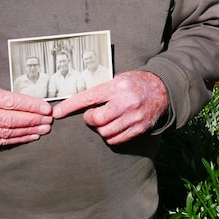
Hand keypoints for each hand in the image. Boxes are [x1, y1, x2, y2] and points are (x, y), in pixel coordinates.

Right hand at [0, 77, 52, 146]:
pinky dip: (16, 139)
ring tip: (43, 129)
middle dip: (32, 120)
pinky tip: (29, 136)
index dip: (30, 106)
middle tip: (48, 120)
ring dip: (27, 131)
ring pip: (6, 132)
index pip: (10, 102)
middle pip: (10, 119)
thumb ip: (3, 94)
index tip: (46, 108)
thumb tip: (28, 102)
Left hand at [51, 71, 167, 145]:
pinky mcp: (139, 128)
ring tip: (105, 120)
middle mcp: (125, 102)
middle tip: (92, 115)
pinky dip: (110, 136)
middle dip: (89, 119)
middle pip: (96, 120)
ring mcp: (133, 117)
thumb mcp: (118, 79)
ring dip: (100, 128)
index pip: (88, 97)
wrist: (162, 90)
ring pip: (105, 132)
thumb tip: (79, 103)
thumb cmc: (135, 83)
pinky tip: (114, 127)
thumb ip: (103, 91)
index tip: (57, 113)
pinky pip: (116, 139)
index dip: (70, 106)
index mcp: (117, 86)